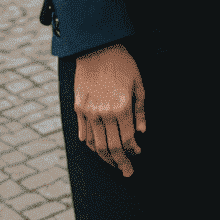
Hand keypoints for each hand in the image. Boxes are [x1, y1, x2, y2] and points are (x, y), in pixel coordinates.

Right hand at [72, 42, 144, 176]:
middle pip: (112, 147)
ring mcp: (88, 112)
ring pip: (97, 145)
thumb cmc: (122, 63)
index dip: (134, 150)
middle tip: (127, 172)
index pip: (128, 139)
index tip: (138, 154)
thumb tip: (141, 132)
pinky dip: (92, 146)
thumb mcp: (138, 83)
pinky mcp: (78, 108)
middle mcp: (103, 113)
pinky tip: (99, 150)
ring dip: (106, 158)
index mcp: (121, 107)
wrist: (97, 47)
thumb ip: (140, 110)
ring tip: (114, 165)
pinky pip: (85, 134)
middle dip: (121, 162)